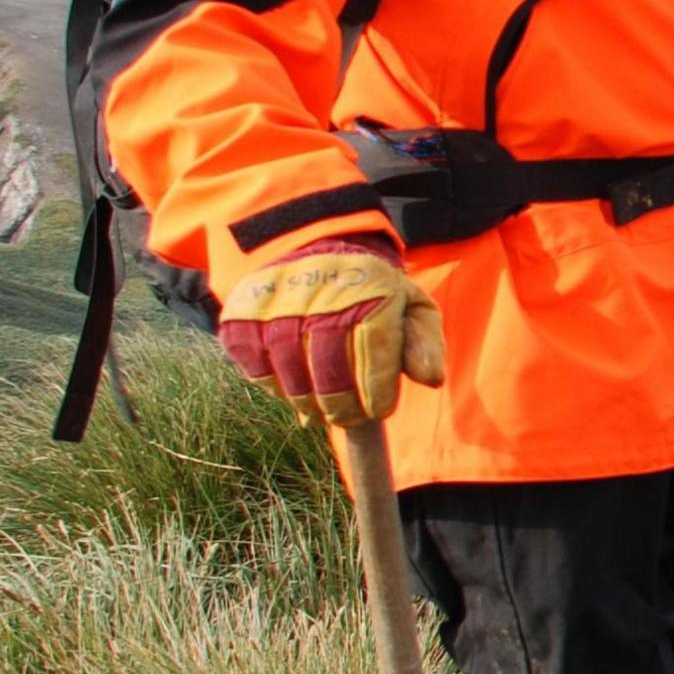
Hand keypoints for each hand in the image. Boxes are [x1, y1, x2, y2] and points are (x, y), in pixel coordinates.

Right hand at [219, 239, 445, 424]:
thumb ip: (425, 344)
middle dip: (339, 401)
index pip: (374, 345)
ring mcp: (277, 294)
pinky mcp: (243, 306)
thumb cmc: (373, 295)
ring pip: (285, 361)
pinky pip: (250, 356)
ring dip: (304, 398)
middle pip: (327, 357)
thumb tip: (430, 378)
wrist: (321, 255)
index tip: (378, 410)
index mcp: (372, 284)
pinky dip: (270, 382)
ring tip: (320, 412)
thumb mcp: (411, 310)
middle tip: (347, 419)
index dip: (375, 387)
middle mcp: (322, 284)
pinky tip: (290, 389)